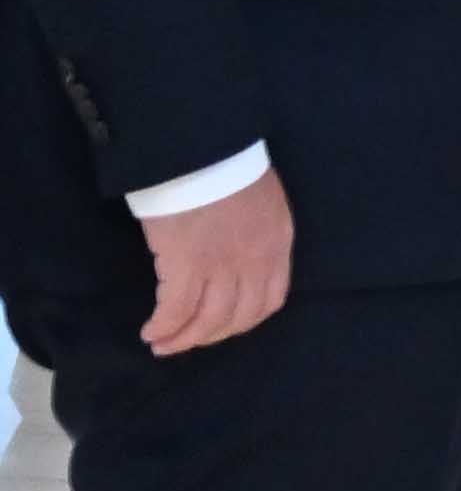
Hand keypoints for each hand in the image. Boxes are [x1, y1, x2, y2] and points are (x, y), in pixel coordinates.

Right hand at [142, 169, 290, 353]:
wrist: (203, 146)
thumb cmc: (226, 163)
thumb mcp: (262, 198)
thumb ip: (257, 230)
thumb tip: (238, 253)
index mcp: (278, 243)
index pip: (270, 299)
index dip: (244, 320)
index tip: (223, 326)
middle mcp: (256, 261)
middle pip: (238, 316)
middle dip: (211, 335)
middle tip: (186, 342)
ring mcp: (223, 265)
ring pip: (208, 319)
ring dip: (184, 338)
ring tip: (163, 344)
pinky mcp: (187, 263)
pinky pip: (177, 309)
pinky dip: (164, 325)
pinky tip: (152, 331)